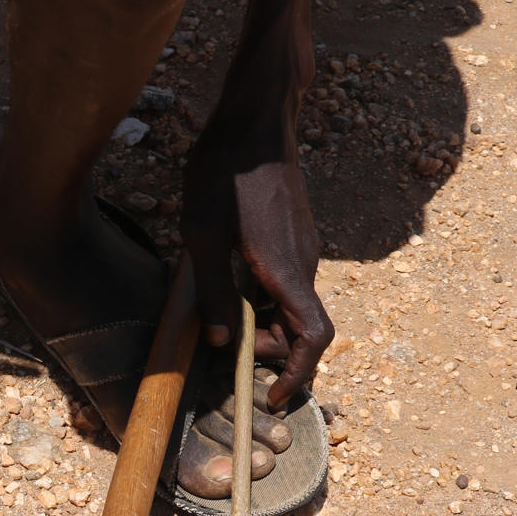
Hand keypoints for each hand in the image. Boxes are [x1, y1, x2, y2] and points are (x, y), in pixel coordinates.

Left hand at [181, 143, 333, 408]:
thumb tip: (223, 342)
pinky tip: (228, 283)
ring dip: (263, 324)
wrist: (254, 120)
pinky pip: (287, 283)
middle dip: (269, 350)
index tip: (273, 395)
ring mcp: (304, 248)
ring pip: (292, 306)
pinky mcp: (296, 236)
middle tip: (223, 345)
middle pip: (300, 328)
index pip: (315, 336)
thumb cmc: (222, 174)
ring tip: (219, 313)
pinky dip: (265, 300)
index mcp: (286, 268)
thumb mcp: (201, 236)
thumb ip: (214, 292)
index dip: (299, 373)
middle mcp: (305, 262)